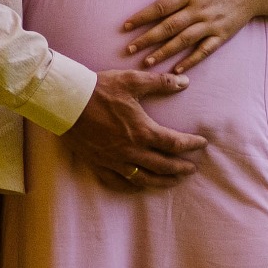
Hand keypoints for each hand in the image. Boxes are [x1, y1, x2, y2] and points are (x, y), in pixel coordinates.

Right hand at [61, 68, 207, 191]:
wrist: (66, 102)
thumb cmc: (99, 89)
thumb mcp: (132, 81)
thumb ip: (160, 83)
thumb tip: (185, 82)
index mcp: (142, 131)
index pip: (174, 143)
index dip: (191, 145)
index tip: (201, 143)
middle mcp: (131, 151)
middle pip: (163, 166)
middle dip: (181, 168)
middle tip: (192, 169)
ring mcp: (114, 160)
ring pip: (143, 179)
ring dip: (162, 182)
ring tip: (173, 181)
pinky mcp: (99, 164)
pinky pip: (118, 182)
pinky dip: (131, 187)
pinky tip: (139, 186)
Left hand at [124, 0, 261, 74]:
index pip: (161, 7)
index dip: (142, 17)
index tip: (125, 26)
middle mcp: (198, 10)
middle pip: (168, 27)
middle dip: (147, 39)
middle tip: (128, 50)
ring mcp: (210, 24)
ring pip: (183, 41)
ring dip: (164, 53)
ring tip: (146, 62)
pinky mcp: (221, 35)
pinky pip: (204, 50)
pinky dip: (190, 60)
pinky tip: (177, 69)